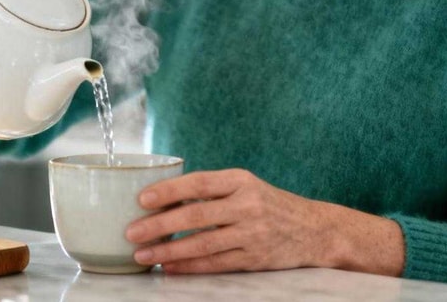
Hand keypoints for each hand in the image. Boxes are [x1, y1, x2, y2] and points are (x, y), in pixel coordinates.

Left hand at [123, 169, 333, 273]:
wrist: (314, 230)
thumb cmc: (269, 205)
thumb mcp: (246, 187)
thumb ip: (212, 191)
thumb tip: (162, 199)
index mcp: (241, 180)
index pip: (199, 182)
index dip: (169, 190)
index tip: (142, 199)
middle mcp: (248, 204)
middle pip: (196, 215)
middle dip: (159, 225)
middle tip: (131, 232)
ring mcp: (253, 233)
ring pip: (202, 244)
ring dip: (168, 251)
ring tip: (143, 254)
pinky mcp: (255, 258)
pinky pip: (216, 263)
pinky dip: (189, 266)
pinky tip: (169, 267)